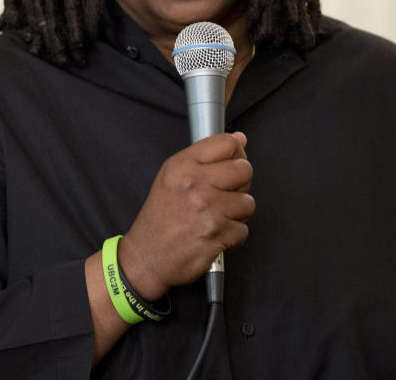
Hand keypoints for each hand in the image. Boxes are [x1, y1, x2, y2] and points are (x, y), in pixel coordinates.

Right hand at [118, 131, 254, 299]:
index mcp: (182, 166)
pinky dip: (233, 235)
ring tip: (217, 215)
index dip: (236, 152)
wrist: (146, 257)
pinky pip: (243, 229)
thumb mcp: (172, 177)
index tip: (233, 161)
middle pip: (244, 170)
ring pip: (248, 202)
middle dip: (240, 183)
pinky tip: (215, 233)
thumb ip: (206, 156)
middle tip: (224, 193)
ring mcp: (208, 210)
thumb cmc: (159, 218)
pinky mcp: (218, 235)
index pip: (227, 143)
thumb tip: (239, 139)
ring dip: (237, 212)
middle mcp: (195, 185)